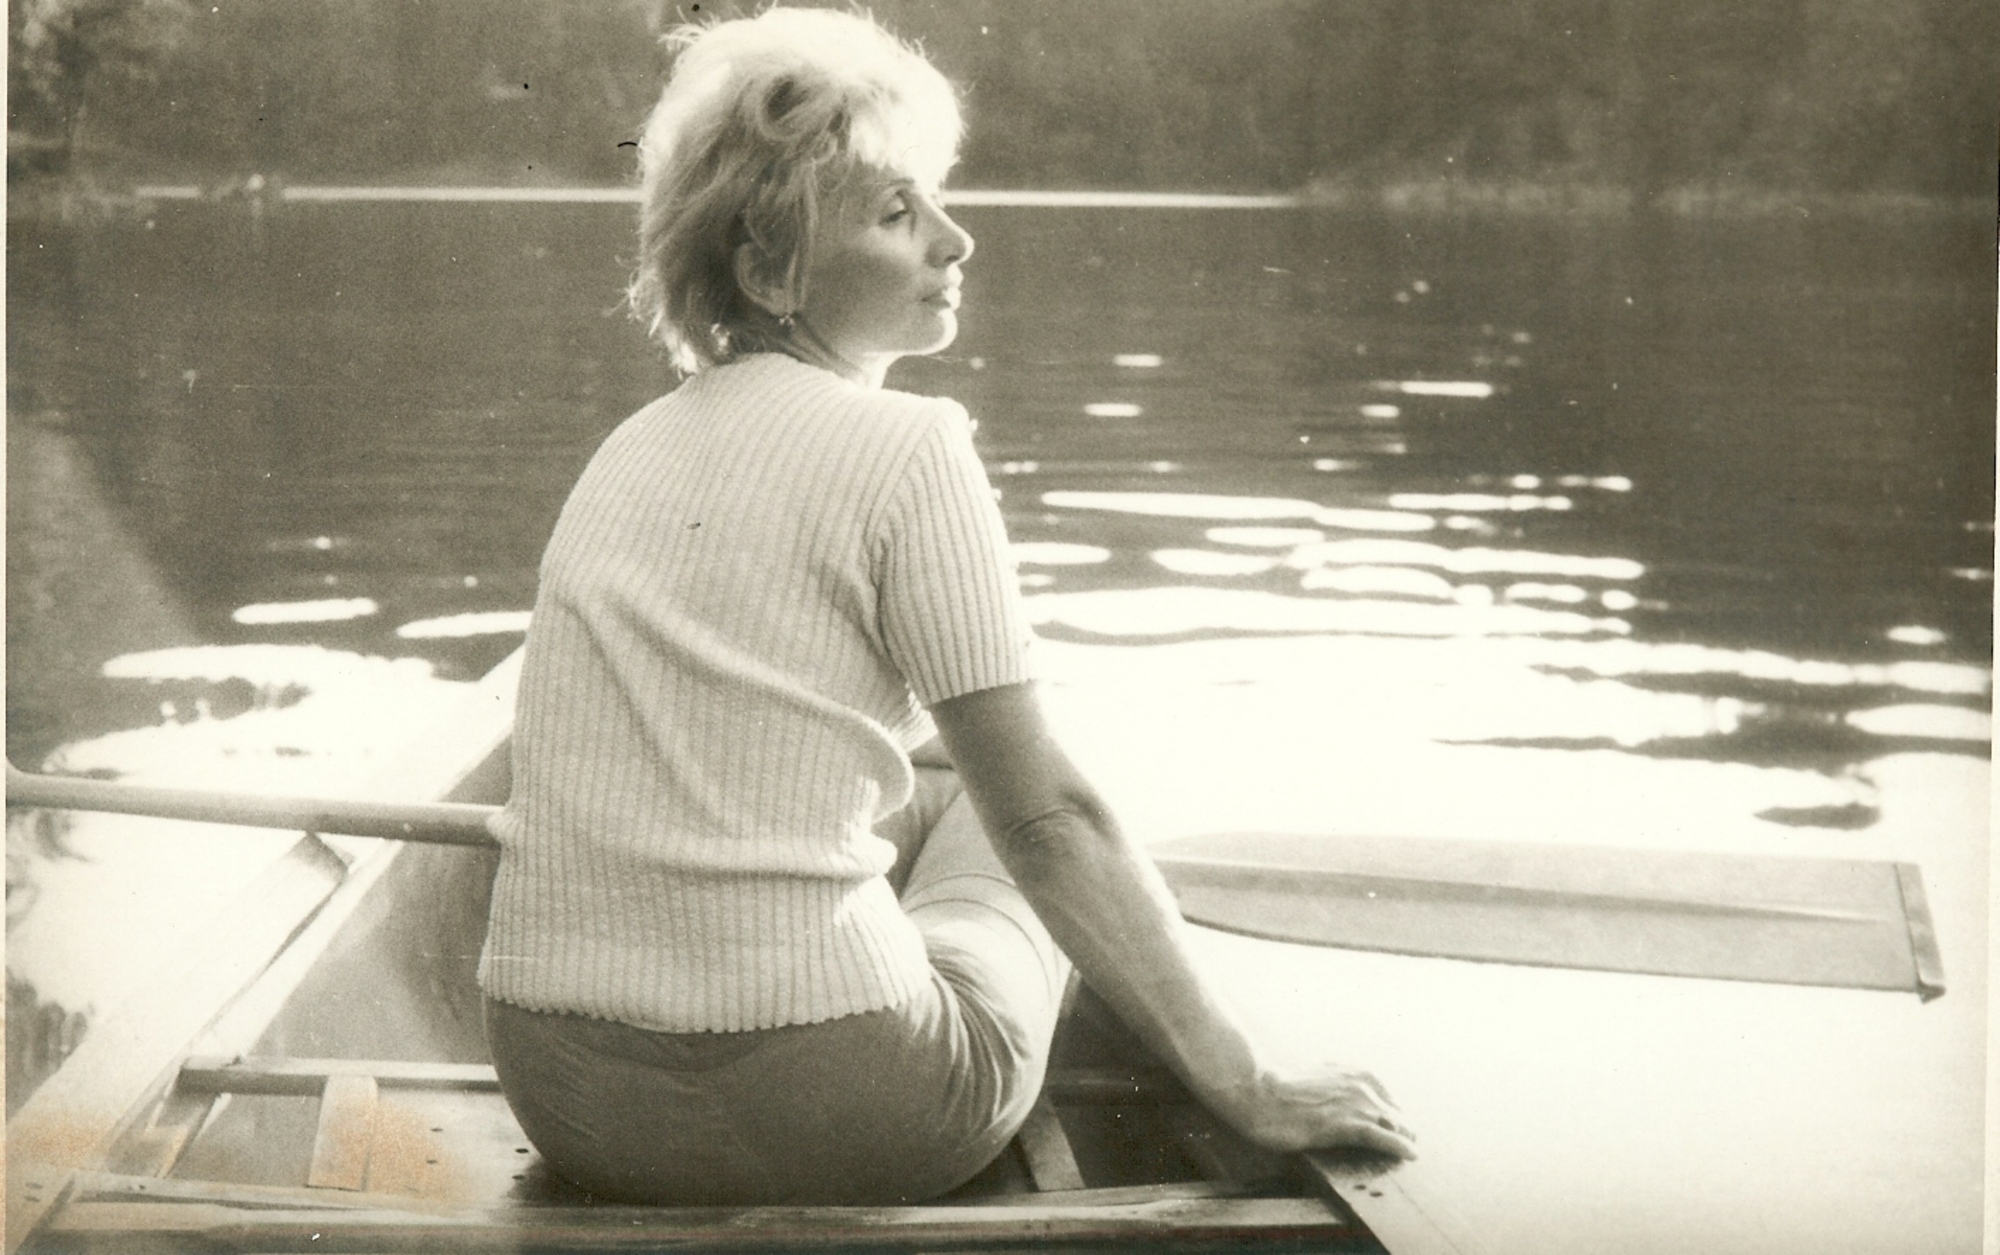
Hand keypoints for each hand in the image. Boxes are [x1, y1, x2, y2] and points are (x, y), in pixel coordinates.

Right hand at [1213, 1060, 1417, 1159]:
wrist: (1256, 1090)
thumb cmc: (1278, 1087)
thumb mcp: (1315, 1078)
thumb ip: (1334, 1085)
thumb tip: (1336, 1099)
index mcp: (1355, 1072)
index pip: (1388, 1098)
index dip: (1391, 1116)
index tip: (1392, 1129)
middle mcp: (1362, 1085)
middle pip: (1396, 1114)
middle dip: (1402, 1130)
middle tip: (1405, 1146)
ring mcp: (1356, 1105)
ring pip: (1395, 1126)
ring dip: (1404, 1140)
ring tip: (1410, 1154)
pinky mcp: (1347, 1126)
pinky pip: (1384, 1139)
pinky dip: (1400, 1147)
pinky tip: (1411, 1155)